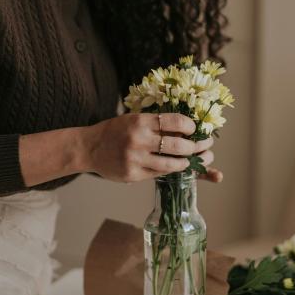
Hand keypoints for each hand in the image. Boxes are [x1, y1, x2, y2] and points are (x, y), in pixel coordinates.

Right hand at [79, 112, 219, 183]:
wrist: (89, 147)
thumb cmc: (115, 131)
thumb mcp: (134, 120)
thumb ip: (156, 125)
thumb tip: (186, 130)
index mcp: (140, 121)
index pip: (174, 121)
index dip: (190, 126)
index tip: (195, 129)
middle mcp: (139, 139)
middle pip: (178, 145)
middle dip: (196, 147)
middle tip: (205, 147)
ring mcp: (136, 159)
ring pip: (171, 164)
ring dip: (187, 163)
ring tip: (192, 161)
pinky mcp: (133, 175)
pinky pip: (158, 174)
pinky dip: (170, 170)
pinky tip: (176, 167)